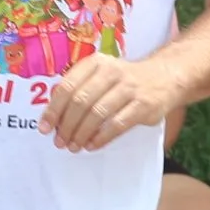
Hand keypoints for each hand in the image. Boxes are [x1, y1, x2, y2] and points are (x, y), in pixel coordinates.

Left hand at [40, 54, 179, 151]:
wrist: (164, 77)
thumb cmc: (124, 80)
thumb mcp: (102, 74)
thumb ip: (80, 89)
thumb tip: (53, 117)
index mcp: (96, 62)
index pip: (67, 87)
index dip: (53, 110)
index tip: (45, 128)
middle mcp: (111, 71)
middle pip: (80, 101)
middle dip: (66, 126)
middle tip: (60, 142)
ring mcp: (129, 88)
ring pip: (97, 114)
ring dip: (82, 134)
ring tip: (74, 146)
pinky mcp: (143, 105)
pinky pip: (117, 124)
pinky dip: (101, 137)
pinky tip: (92, 145)